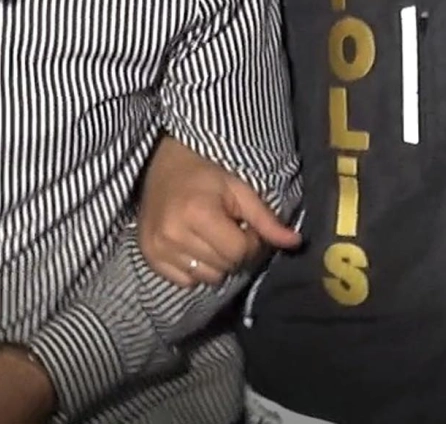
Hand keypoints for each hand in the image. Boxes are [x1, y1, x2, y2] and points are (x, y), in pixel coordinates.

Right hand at [137, 136, 300, 287]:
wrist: (159, 164)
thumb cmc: (204, 174)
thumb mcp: (238, 189)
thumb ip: (265, 219)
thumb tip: (296, 243)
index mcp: (198, 213)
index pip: (240, 251)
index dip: (250, 240)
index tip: (243, 225)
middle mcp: (174, 234)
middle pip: (225, 266)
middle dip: (234, 252)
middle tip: (226, 229)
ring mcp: (158, 248)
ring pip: (207, 277)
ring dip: (216, 263)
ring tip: (210, 238)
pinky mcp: (149, 256)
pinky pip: (186, 281)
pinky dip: (195, 269)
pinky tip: (192, 247)